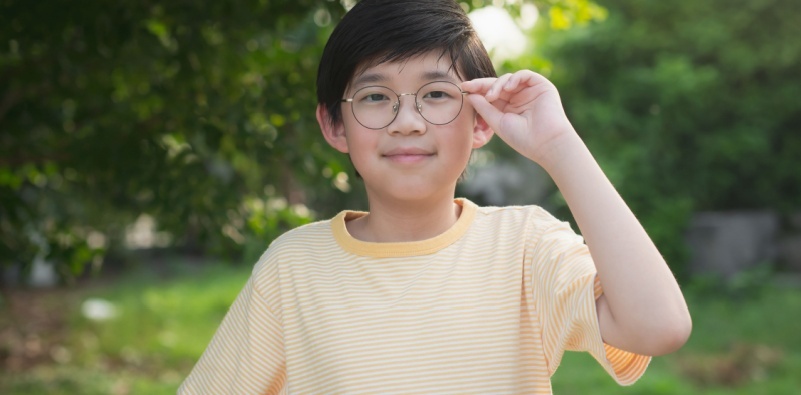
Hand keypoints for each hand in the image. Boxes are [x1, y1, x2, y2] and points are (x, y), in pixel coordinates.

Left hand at [462, 70, 576, 165]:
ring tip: (492, 96)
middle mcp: (519, 98)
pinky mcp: (541, 86)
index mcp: (508, 108)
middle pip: (498, 85)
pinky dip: (514, 78)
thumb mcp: (497, 122)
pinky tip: (507, 88)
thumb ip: (484, 108)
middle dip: (483, 85)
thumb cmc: (523, 138)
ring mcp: (530, 91)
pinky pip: (524, 75)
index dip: (477, 90)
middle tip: (470, 86)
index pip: (491, 94)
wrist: (546, 143)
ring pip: (509, 78)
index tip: (464, 87)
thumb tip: (470, 94)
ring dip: (497, 84)